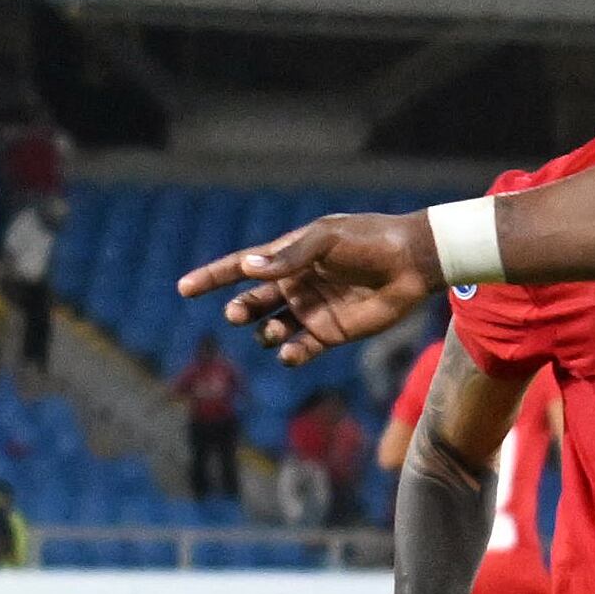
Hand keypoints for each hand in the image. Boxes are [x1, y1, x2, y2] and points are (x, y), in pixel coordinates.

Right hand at [175, 212, 441, 363]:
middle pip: (253, 301)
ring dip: (264, 332)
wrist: (411, 262)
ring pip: (272, 328)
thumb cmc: (369, 241)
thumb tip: (247, 268)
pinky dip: (290, 353)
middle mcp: (295, 284)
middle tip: (236, 313)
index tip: (183, 289)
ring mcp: (312, 310)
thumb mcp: (326, 240)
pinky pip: (301, 348)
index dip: (211, 278)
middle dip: (239, 309)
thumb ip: (289, 256)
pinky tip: (289, 352)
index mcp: (289, 257)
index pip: (241, 268)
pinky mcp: (332, 333)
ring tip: (270, 331)